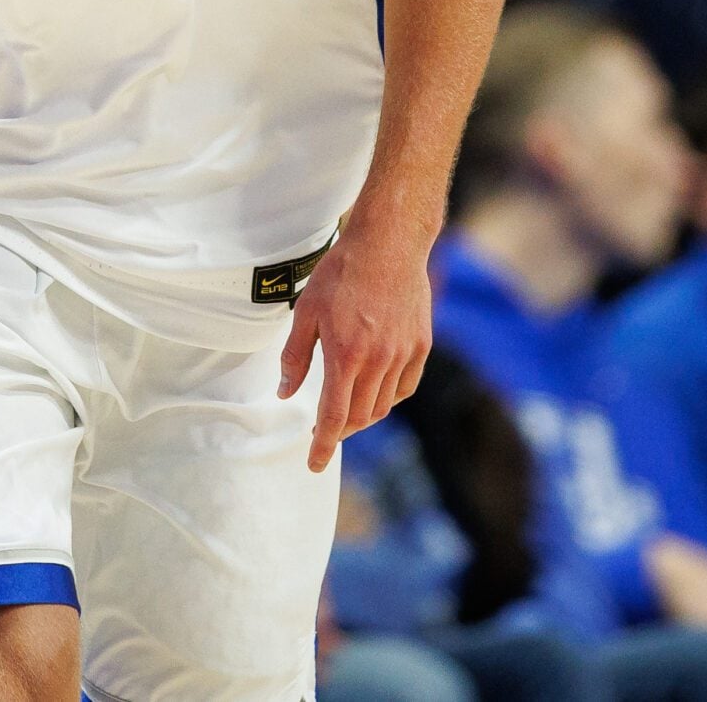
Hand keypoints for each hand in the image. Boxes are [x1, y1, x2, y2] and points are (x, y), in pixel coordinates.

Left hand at [277, 228, 430, 472]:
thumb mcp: (306, 311)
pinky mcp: (421, 344)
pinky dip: (389, 398)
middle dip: (341, 430)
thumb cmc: (342, 272)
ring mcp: (403, 354)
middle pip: (361, 417)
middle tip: (325, 427)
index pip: (334, 416)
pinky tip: (376, 391)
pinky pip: (405, 387)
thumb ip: (295, 357)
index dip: (323, 445)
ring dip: (364, 416)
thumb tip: (285, 394)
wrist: (389, 242)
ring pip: (384, 405)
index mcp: (345, 355)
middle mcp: (378, 361)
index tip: (314, 463)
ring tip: (348, 411)